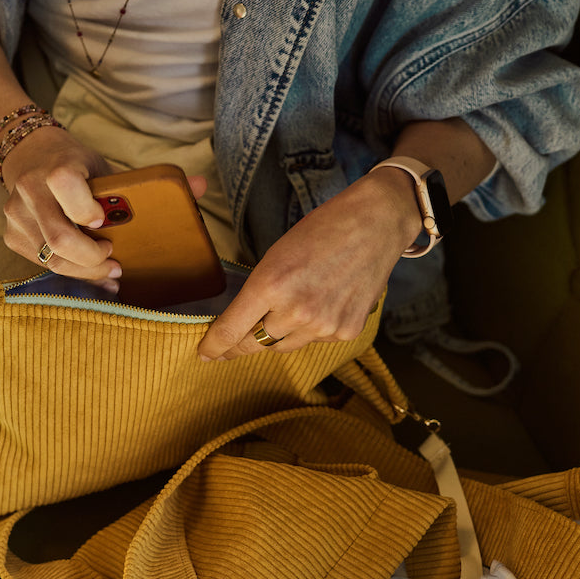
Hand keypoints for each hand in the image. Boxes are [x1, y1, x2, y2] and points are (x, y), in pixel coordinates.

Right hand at [1, 127, 207, 290]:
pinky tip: (89, 275)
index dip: (86, 209)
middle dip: (92, 259)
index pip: (65, 184)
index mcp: (58, 167)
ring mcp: (16, 214)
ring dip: (83, 272)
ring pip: (51, 258)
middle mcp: (31, 189)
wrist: (30, 155)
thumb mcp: (110, 167)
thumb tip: (202, 185)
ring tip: (109, 273)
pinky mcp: (11, 233)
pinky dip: (68, 273)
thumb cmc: (79, 166)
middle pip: (60, 237)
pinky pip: (41, 263)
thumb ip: (150, 181)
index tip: (104, 224)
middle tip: (115, 263)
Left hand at [197, 167, 420, 359]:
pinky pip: (314, 340)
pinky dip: (310, 329)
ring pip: (284, 346)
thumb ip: (259, 292)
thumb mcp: (277, 254)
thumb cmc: (322, 230)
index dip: (214, 347)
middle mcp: (295, 311)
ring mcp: (322, 325)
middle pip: (255, 344)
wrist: (375, 224)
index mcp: (270, 284)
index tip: (205, 354)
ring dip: (277, 335)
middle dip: (240, 345)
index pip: (231, 330)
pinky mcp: (345, 332)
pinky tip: (321, 304)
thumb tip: (241, 323)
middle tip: (227, 348)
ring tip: (287, 310)